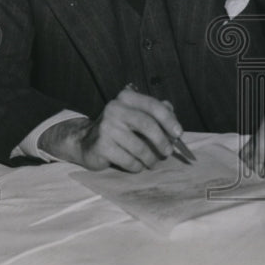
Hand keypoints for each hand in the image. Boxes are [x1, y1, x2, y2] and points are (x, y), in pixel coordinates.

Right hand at [40, 87, 184, 171]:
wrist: (85, 142)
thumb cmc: (118, 129)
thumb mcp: (135, 115)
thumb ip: (154, 112)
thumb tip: (172, 114)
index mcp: (126, 97)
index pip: (153, 106)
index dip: (169, 120)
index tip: (179, 134)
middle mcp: (115, 108)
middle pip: (147, 125)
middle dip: (162, 141)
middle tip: (168, 152)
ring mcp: (106, 127)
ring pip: (139, 147)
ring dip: (151, 158)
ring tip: (153, 162)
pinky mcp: (101, 146)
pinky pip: (128, 160)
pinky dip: (137, 166)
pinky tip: (138, 166)